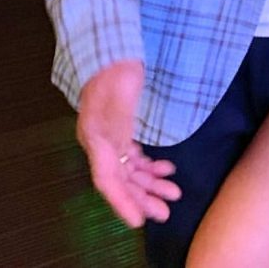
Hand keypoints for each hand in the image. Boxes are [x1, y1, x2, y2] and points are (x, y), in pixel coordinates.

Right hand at [77, 60, 180, 226]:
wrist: (113, 47)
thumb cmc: (117, 70)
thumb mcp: (121, 100)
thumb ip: (121, 130)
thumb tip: (125, 159)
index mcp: (95, 138)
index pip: (108, 180)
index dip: (123, 202)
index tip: (140, 220)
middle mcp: (100, 141)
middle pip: (120, 179)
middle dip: (142, 197)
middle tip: (165, 211)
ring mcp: (109, 135)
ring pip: (129, 169)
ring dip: (149, 183)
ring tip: (173, 192)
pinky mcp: (120, 127)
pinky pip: (133, 155)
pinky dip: (148, 165)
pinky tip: (164, 169)